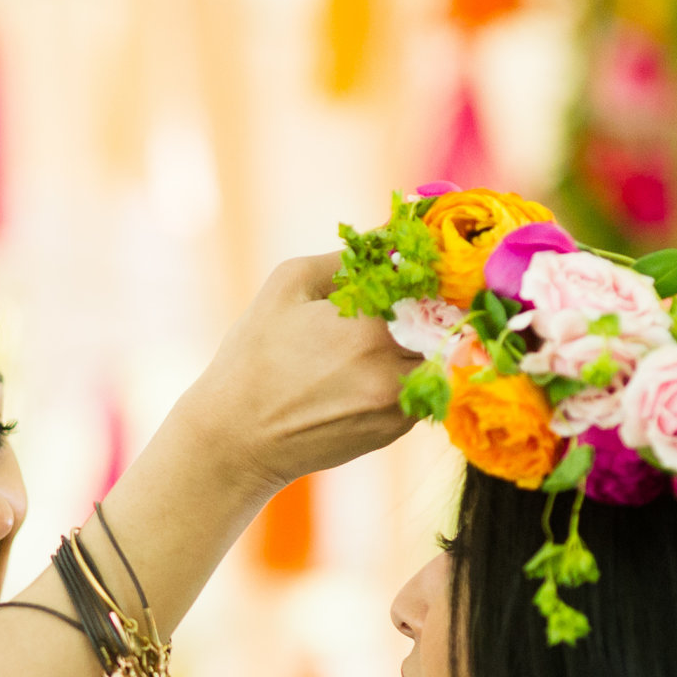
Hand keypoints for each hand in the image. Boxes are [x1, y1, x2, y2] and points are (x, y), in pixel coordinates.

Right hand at [173, 254, 419, 493]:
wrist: (235, 438)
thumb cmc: (253, 356)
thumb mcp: (289, 285)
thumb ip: (347, 258)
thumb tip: (391, 237)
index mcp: (369, 325)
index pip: (430, 286)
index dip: (425, 276)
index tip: (410, 276)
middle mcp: (392, 367)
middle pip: (441, 325)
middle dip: (427, 312)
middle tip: (402, 307)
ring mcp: (396, 404)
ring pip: (437, 359)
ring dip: (420, 345)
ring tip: (378, 343)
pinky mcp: (394, 431)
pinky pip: (422, 390)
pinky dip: (406, 375)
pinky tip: (367, 375)